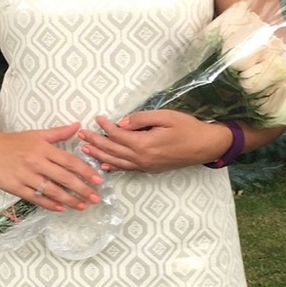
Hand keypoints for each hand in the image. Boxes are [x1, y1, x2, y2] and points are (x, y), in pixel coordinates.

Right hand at [0, 122, 103, 210]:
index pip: (69, 161)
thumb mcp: (36, 134)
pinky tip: (61, 208)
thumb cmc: (13, 142)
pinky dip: (50, 204)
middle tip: (95, 198)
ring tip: (82, 205)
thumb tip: (79, 126)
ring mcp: (26, 176)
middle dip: (82, 189)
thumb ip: (58, 133)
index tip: (98, 180)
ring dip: (69, 200)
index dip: (85, 171)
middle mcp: (36, 162)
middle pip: (64, 178)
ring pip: (52, 191)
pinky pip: (36, 198)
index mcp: (43, 148)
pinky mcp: (16, 187)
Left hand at [77, 110, 234, 172]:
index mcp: (144, 144)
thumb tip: (121, 124)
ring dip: (100, 155)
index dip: (105, 127)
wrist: (204, 146)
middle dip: (95, 142)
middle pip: (112, 150)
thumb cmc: (187, 128)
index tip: (96, 118)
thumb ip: (141, 119)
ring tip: (85, 150)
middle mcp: (142, 158)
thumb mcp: (165, 116)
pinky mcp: (150, 169)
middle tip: (81, 136)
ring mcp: (145, 166)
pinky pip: (127, 169)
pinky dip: (114, 166)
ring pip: (117, 162)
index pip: (117, 135)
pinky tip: (104, 164)